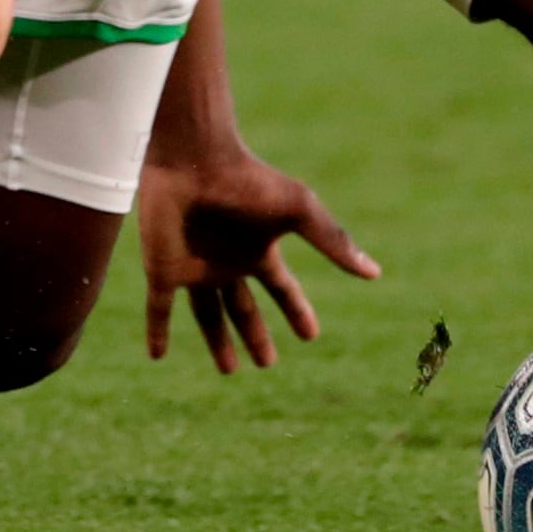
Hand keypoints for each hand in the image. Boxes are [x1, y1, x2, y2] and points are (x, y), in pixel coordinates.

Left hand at [138, 141, 379, 373]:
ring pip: (206, 314)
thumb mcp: (298, 211)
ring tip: (230, 371)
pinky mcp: (163, 269)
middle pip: (243, 308)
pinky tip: (157, 356)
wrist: (195, 160)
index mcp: (259, 249)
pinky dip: (158, 331)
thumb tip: (375, 272)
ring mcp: (194, 267)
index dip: (297, 312)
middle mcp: (227, 261)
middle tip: (267, 365)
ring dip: (217, 342)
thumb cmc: (248, 180)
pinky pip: (159, 308)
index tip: (310, 336)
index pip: (283, 289)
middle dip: (255, 335)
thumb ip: (333, 241)